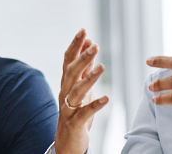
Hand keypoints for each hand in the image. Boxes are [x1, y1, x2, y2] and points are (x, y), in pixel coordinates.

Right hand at [54, 29, 108, 153]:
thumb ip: (85, 68)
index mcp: (67, 83)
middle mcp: (65, 93)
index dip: (75, 45)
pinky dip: (95, 105)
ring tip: (102, 67)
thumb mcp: (81, 88)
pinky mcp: (74, 123)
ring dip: (89, 78)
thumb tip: (89, 45)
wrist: (67, 141)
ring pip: (76, 90)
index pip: (68, 60)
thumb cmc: (76, 112)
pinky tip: (107, 98)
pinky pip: (84, 112)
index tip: (84, 30)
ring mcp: (68, 108)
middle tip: (94, 45)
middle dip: (82, 57)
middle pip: (71, 72)